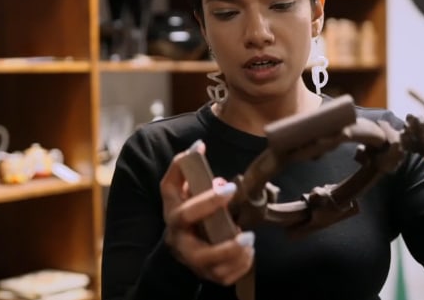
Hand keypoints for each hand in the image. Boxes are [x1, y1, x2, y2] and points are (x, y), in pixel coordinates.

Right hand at [160, 144, 253, 284]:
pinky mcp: (206, 274)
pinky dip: (239, 267)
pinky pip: (224, 277)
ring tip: (250, 241)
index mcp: (174, 218)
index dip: (207, 201)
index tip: (231, 188)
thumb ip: (185, 168)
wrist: (178, 242)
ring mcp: (193, 262)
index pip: (184, 212)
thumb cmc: (184, 209)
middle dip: (225, 247)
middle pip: (198, 253)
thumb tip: (198, 145)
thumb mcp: (179, 188)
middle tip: (248, 234)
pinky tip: (248, 254)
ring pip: (214, 270)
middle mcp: (180, 243)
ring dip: (235, 258)